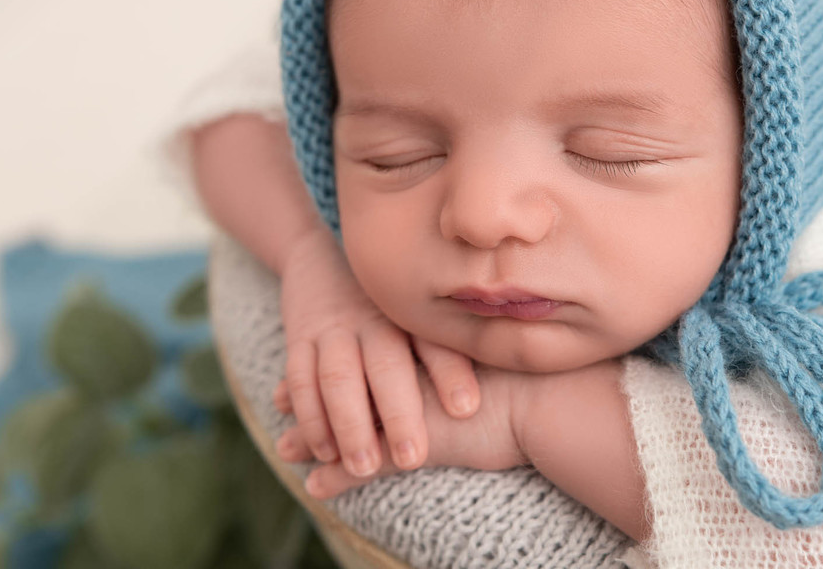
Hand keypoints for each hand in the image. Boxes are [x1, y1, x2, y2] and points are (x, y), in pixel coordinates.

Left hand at [274, 365, 526, 498]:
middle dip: (309, 394)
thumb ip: (472, 345)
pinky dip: (335, 480)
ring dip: (312, 437)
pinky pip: (359, 466)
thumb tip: (488, 333)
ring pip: (342, 425)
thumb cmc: (532, 378)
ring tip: (285, 448)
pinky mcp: (408, 447)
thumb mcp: (492, 349)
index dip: (334, 356)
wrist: (545, 401)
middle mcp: (402, 374)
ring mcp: (401, 411)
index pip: (365, 351)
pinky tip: (314, 488)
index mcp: (418, 347)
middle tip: (277, 397)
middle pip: (341, 383)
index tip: (310, 358)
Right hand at [277, 228, 480, 477]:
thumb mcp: (417, 312)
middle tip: (414, 458)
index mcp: (409, 313)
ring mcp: (333, 329)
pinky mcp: (300, 339)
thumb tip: (514, 359)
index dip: (450, 374)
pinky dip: (311, 416)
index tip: (467, 409)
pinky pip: (301, 379)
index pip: (433, 343)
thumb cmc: (386, 304)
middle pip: (386, 366)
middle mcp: (373, 319)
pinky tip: (324, 450)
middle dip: (400, 414)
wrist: (320, 259)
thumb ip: (453, 339)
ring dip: (350, 425)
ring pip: (337, 377)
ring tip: (366, 468)